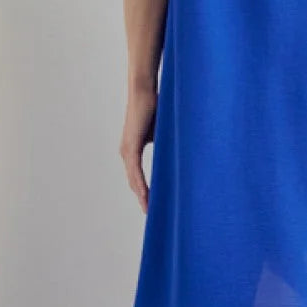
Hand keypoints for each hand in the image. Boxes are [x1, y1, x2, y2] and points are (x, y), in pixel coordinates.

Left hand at [120, 85, 157, 212]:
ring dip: (142, 196)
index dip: (145, 191)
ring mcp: (127, 150)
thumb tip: (180, 155)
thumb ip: (167, 145)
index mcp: (133, 150)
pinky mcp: (130, 146)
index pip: (138, 177)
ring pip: (134, 180)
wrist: (144, 91)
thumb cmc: (155, 108)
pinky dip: (140, 184)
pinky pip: (135, 171)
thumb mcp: (163, 132)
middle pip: (134, 182)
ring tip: (149, 210)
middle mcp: (126, 152)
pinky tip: (146, 196)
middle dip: (143, 199)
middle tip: (152, 214)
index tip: (153, 205)